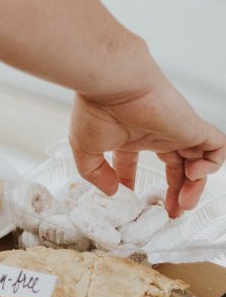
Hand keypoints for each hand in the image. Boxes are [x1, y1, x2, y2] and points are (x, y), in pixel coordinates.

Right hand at [70, 77, 225, 217]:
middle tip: (172, 213)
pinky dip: (212, 165)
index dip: (134, 183)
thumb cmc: (96, 108)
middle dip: (176, 192)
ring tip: (184, 204)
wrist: (114, 84)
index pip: (136, 163)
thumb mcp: (84, 149)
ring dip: (195, 186)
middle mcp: (156, 134)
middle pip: (176, 167)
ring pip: (198, 162)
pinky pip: (216, 148)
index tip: (129, 199)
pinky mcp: (193, 127)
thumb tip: (111, 191)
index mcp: (130, 137)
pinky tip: (193, 174)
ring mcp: (177, 131)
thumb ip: (95, 172)